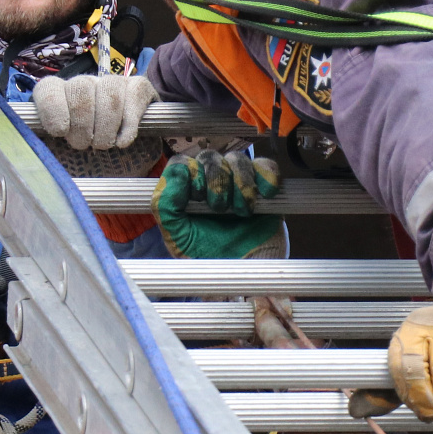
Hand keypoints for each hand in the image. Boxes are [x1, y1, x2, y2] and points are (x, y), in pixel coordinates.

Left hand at [34, 73, 156, 149]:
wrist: (127, 141)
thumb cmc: (87, 145)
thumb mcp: (64, 146)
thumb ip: (50, 142)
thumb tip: (33, 152)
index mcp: (60, 93)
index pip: (49, 89)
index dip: (53, 109)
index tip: (60, 132)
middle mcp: (84, 83)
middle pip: (80, 90)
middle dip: (81, 124)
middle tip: (83, 145)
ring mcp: (112, 82)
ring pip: (109, 94)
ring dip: (105, 127)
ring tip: (102, 145)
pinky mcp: (138, 87)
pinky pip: (133, 97)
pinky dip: (128, 125)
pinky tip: (122, 142)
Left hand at [150, 150, 283, 258]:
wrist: (246, 277)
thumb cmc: (209, 260)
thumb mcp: (178, 238)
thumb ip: (166, 207)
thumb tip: (175, 175)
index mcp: (185, 194)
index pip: (180, 163)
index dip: (189, 173)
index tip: (197, 198)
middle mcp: (210, 184)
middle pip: (209, 156)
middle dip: (216, 180)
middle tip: (221, 208)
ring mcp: (238, 183)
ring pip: (237, 159)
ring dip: (241, 182)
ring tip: (244, 211)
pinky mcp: (265, 187)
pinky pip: (266, 166)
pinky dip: (267, 176)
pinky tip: (266, 196)